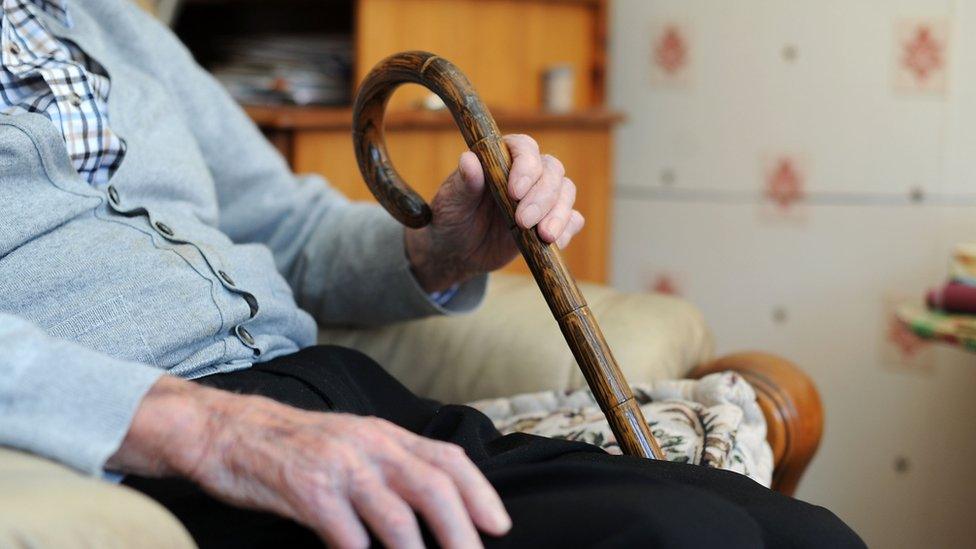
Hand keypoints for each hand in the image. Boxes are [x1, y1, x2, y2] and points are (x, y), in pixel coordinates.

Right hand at [109, 377, 510, 548]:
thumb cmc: (294, 446)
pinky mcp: (306, 491)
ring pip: (397, 517)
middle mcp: (369, 445)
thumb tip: (438, 501)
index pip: (447, 459)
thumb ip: (391, 464)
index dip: (480, 493)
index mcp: (385, 434)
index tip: (498, 525)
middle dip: (462, 531)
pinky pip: (346, 535)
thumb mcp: (352, 442)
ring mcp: (338, 467)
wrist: (227, 431)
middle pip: (433, 487)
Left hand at [405, 134, 584, 291]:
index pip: (525, 148)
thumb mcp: (451, 202)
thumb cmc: (451, 218)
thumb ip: (463, 182)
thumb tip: (468, 160)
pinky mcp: (550, 221)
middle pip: (551, 171)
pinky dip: (568, 229)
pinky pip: (572, 219)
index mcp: (502, 158)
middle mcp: (526, 173)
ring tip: (544, 236)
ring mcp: (541, 197)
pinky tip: (556, 243)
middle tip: (523, 221)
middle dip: (542, 197)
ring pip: (565, 192)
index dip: (526, 166)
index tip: (515, 192)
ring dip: (559, 214)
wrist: (456, 252)